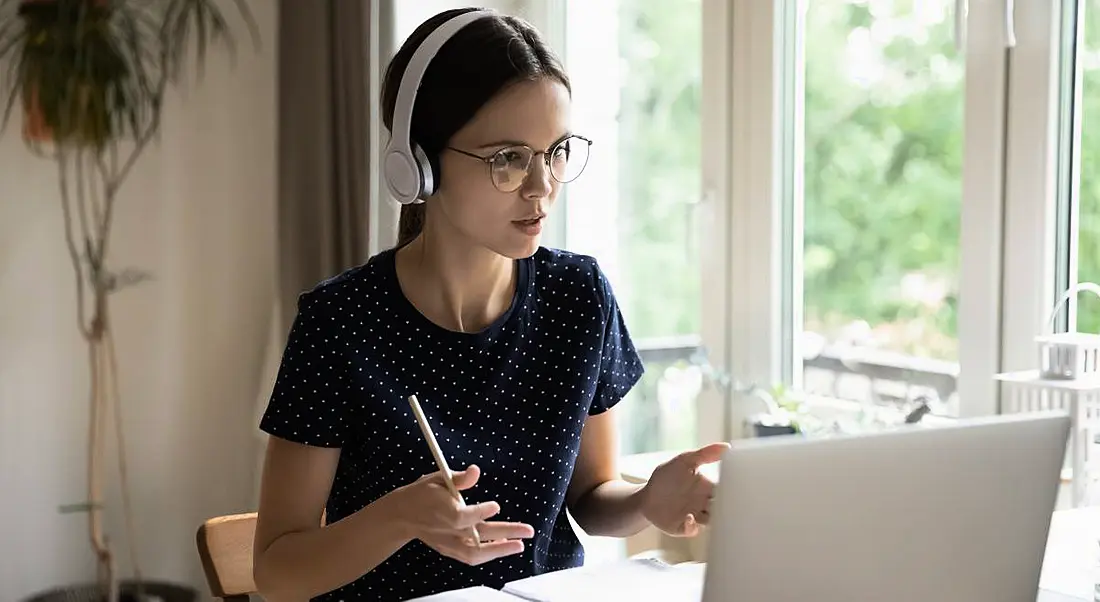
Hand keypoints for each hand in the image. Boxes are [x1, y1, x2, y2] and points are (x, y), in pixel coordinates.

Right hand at [392, 464, 534, 564]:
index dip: (483, 511)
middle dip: (506, 533)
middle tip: (528, 531)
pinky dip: (488, 554)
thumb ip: (460, 478)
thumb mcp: (438, 478)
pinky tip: (503, 546)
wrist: (402, 515)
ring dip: (500, 549)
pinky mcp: (450, 550)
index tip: (495, 506)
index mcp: (445, 513)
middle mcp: (449, 531)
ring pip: (477, 553)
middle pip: (480, 537)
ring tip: (520, 545)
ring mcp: (449, 543)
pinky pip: (471, 557)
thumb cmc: (421, 494)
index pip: (467, 516)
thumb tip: (476, 470)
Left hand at [640, 442, 729, 536]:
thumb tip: (727, 447)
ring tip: (713, 511)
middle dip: (728, 506)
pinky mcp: (682, 527)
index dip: (734, 489)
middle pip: (723, 506)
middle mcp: (705, 503)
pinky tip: (689, 517)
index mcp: (708, 487)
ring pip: (711, 520)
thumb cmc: (667, 476)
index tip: (741, 486)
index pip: (727, 489)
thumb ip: (704, 454)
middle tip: (731, 503)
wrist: (646, 495)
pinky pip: (692, 530)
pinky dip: (693, 526)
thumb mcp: (683, 460)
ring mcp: (695, 516)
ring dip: (714, 518)